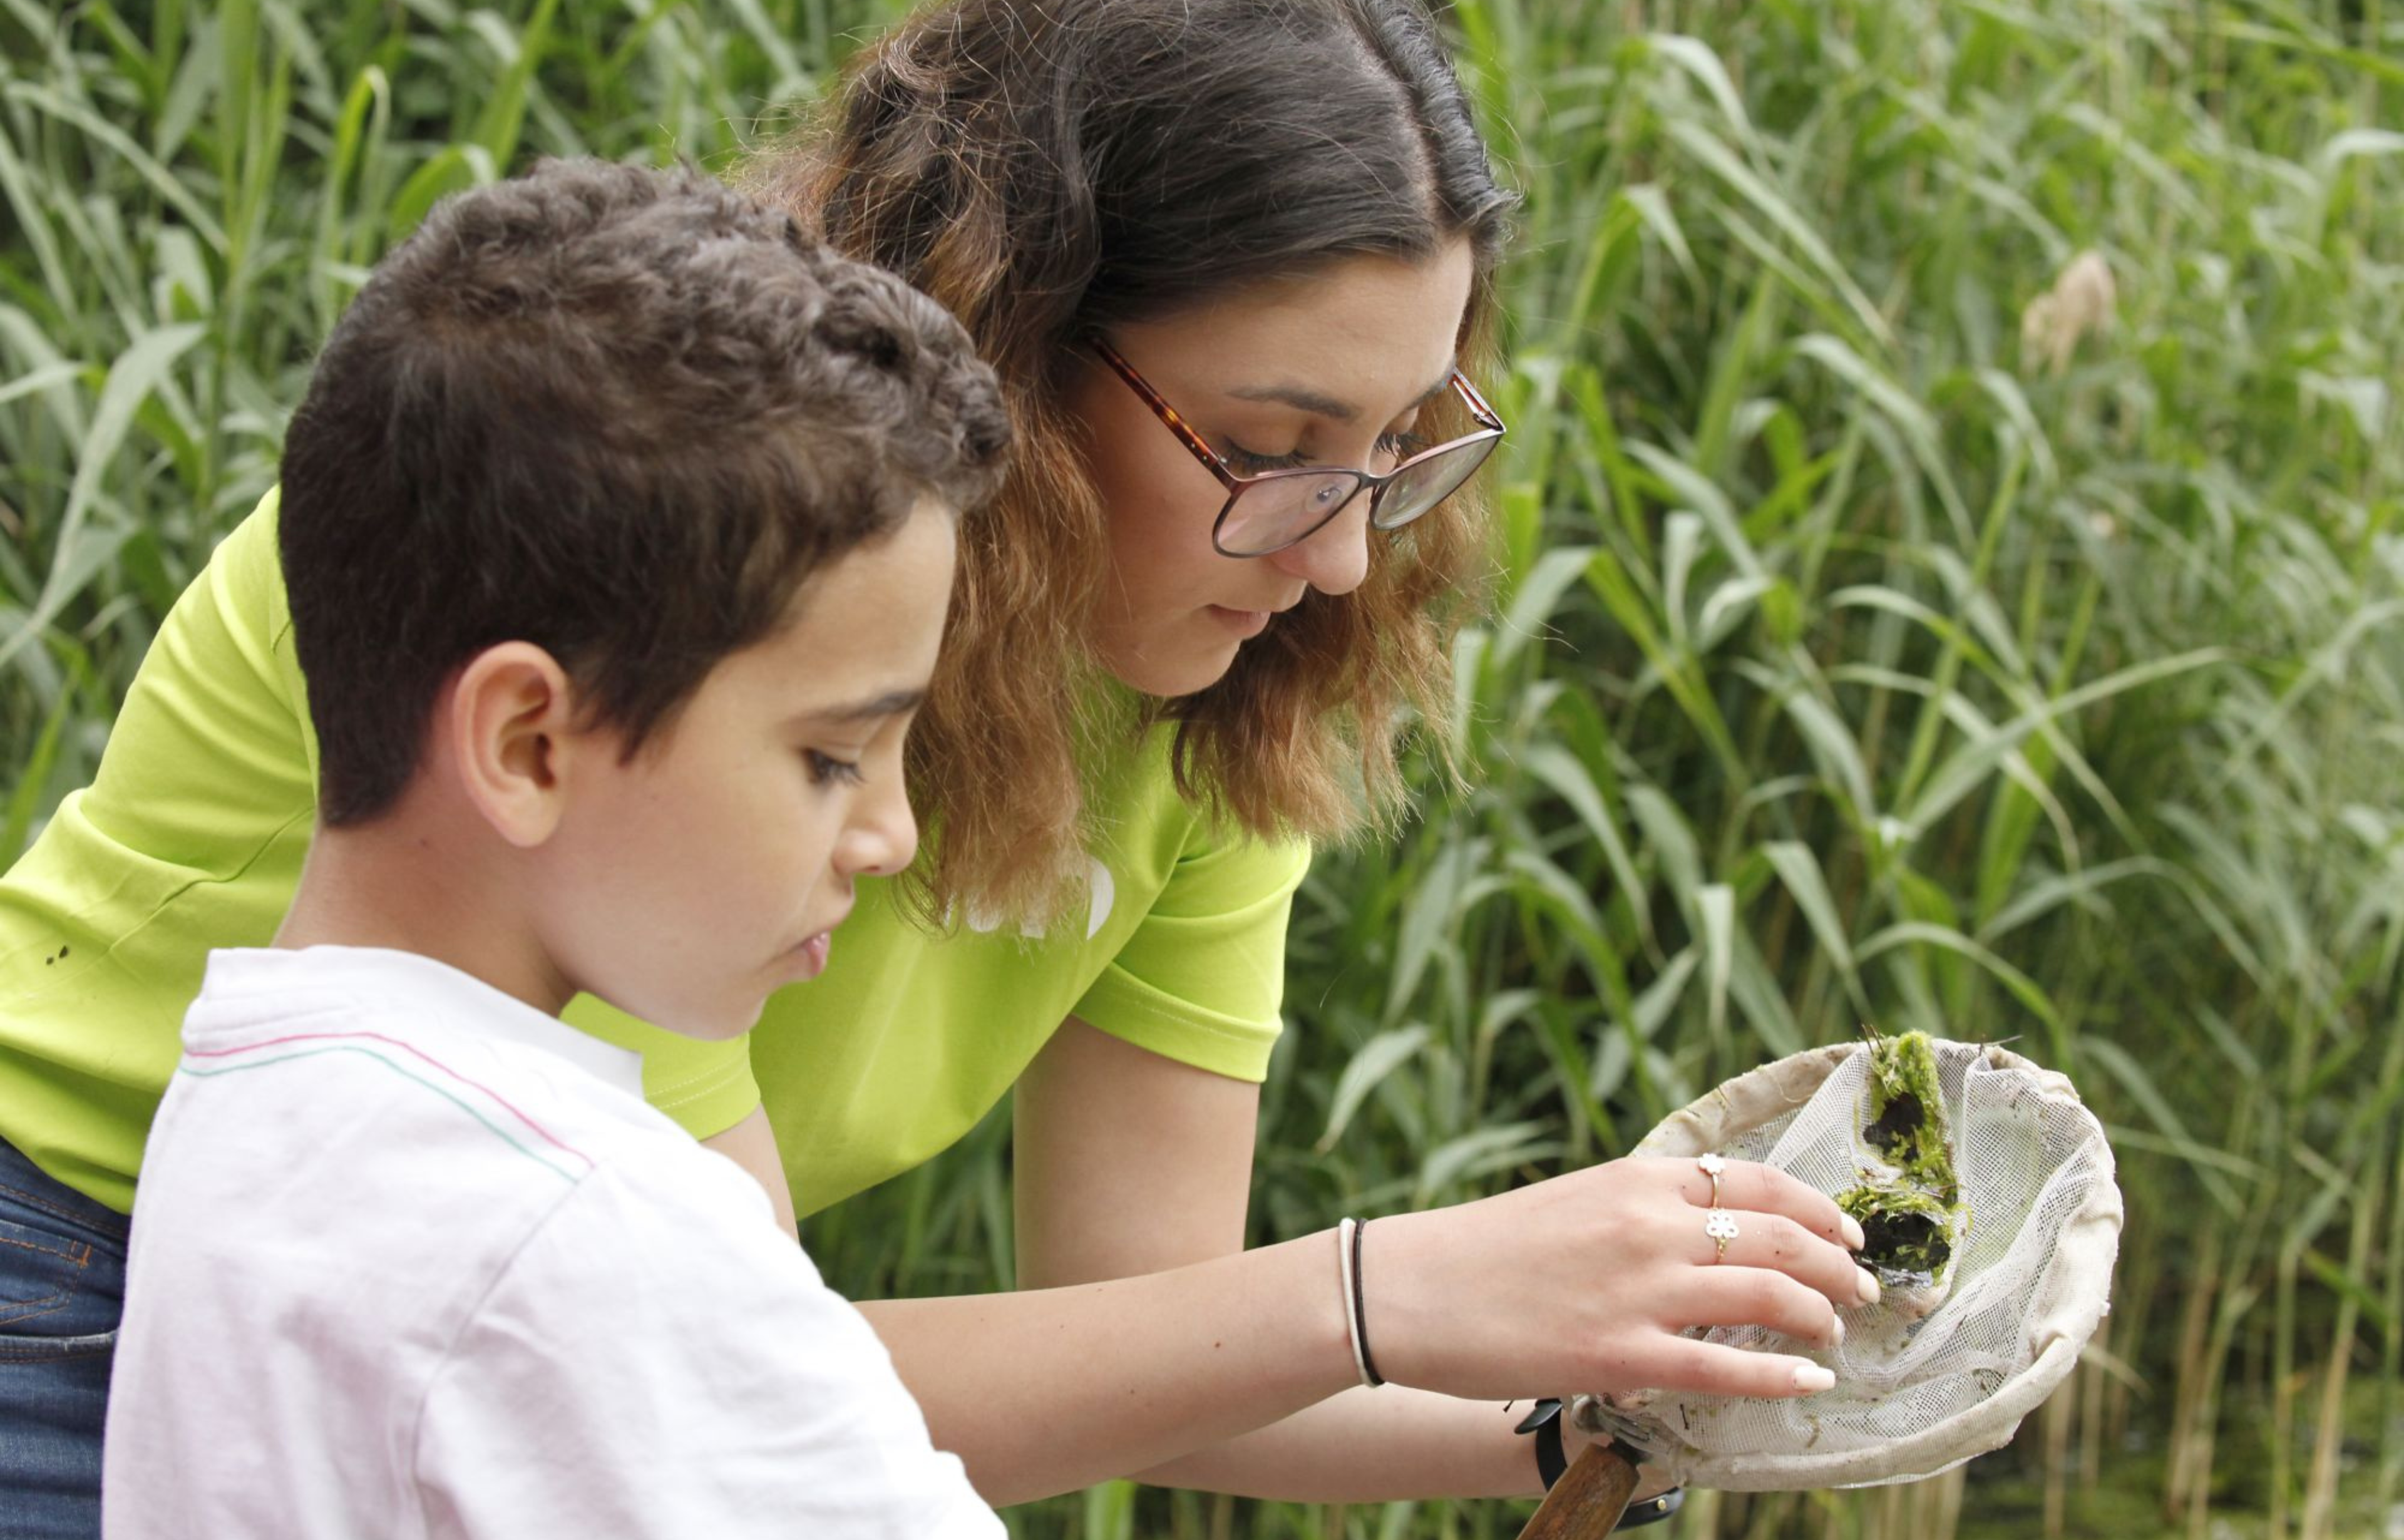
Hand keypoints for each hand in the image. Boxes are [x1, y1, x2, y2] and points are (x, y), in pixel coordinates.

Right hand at [1363, 1156, 1872, 1401]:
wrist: (1407, 1288)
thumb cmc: (1484, 1250)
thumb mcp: (1574, 1202)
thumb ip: (1641, 1212)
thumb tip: (1706, 1231)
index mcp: (1636, 1179)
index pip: (1757, 1181)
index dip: (1819, 1210)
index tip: (1849, 1234)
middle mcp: (1648, 1225)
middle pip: (1782, 1237)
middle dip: (1840, 1265)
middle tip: (1865, 1289)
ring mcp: (1638, 1291)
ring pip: (1770, 1296)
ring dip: (1821, 1314)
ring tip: (1837, 1333)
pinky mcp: (1619, 1355)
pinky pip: (1726, 1369)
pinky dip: (1781, 1376)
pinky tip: (1810, 1384)